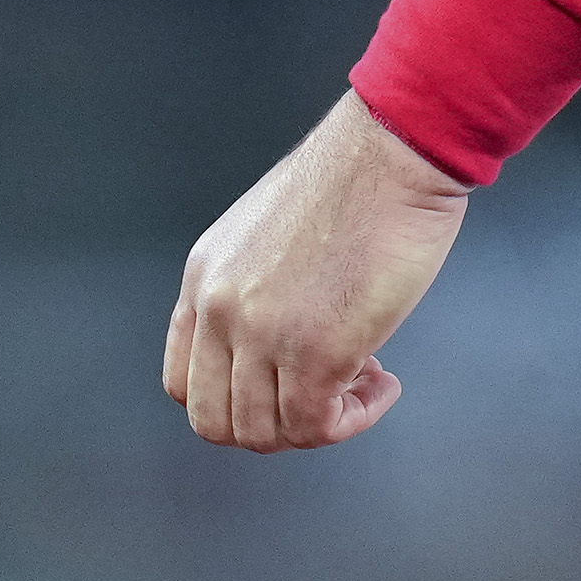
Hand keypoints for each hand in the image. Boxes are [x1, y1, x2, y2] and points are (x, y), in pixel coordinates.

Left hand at [165, 92, 472, 451]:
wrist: (397, 148)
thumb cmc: (357, 176)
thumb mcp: (268, 231)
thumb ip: (254, 285)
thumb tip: (282, 336)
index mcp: (204, 277)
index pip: (183, 381)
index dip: (236, 399)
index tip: (283, 382)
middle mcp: (220, 310)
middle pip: (215, 421)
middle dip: (274, 424)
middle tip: (325, 393)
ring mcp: (263, 333)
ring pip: (264, 433)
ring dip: (318, 423)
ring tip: (364, 381)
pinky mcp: (317, 350)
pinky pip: (317, 425)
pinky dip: (353, 419)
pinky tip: (383, 385)